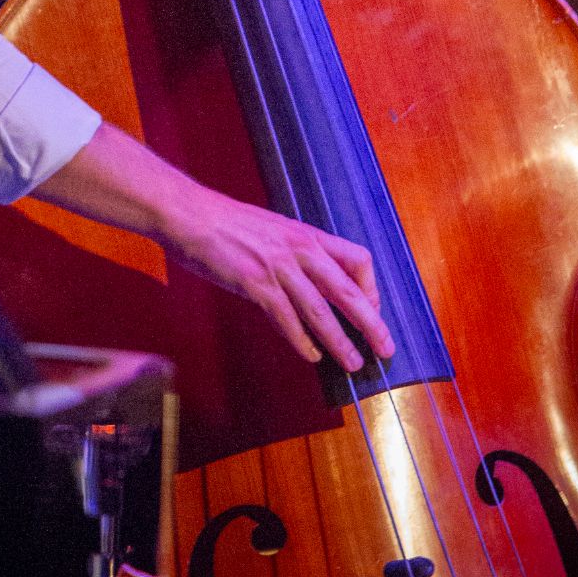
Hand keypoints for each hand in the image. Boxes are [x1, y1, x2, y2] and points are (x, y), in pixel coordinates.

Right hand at [37, 122, 392, 370]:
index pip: (358, 258)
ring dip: (340, 340)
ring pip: (320, 310)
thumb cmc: (229, 223)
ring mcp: (278, 266)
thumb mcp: (274, 230)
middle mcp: (299, 249)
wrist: (192, 214)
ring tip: (353, 362)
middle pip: (347, 290)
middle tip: (385, 348)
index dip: (372, 288)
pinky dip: (301, 341)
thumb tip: (313, 284)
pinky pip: (286, 317)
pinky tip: (311, 355)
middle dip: (371, 322)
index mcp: (307, 235)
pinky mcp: (255, 283)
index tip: (373, 310)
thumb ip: (296, 255)